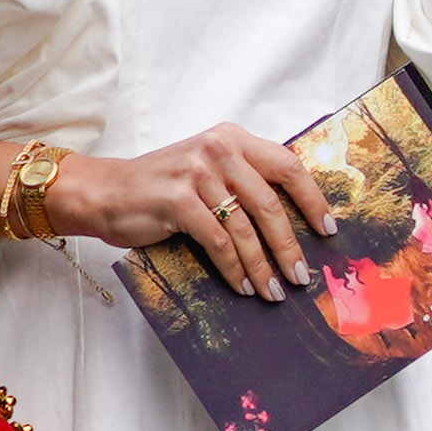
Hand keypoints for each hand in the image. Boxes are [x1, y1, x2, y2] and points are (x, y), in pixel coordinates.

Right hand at [51, 117, 329, 296]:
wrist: (103, 192)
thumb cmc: (160, 188)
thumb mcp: (206, 171)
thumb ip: (243, 183)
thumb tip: (290, 226)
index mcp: (232, 138)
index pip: (287, 165)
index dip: (313, 199)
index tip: (329, 229)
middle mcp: (218, 149)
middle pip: (270, 203)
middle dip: (290, 246)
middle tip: (302, 277)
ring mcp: (198, 172)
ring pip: (246, 228)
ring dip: (264, 266)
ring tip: (274, 291)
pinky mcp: (179, 200)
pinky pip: (219, 242)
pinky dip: (235, 270)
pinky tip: (243, 287)